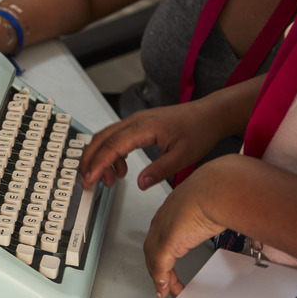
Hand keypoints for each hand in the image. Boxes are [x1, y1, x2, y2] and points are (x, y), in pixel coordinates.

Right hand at [80, 102, 222, 190]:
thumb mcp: (184, 156)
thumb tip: (140, 183)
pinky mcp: (137, 125)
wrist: (209, 114)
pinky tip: (120, 169)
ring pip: (105, 138)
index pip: (112, 146)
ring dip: (100, 158)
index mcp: (144, 127)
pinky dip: (111, 154)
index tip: (89, 180)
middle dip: (90, 161)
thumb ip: (161, 170)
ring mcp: (134, 121)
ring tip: (109, 180)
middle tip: (87, 182)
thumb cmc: (199, 130)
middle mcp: (135, 121)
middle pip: (101, 139)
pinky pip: (115, 138)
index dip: (98, 164)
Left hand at [142, 160, 226, 297]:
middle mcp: (164, 217)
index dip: (164, 247)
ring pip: (153, 258)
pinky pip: (159, 266)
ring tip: (166, 289)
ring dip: (160, 276)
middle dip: (158, 265)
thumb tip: (232, 219)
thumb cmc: (222, 189)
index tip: (169, 258)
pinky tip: (165, 289)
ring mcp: (162, 230)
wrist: (219, 189)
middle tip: (165, 280)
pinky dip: (161, 279)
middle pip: (153, 246)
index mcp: (175, 205)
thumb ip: (217, 215)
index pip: (163, 231)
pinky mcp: (166, 243)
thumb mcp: (217, 203)